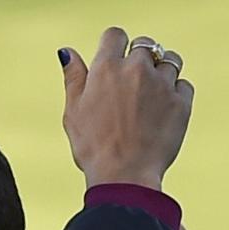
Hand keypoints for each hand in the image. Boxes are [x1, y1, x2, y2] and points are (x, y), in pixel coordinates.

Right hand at [60, 27, 193, 189]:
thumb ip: (73, 78)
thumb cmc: (93, 147)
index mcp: (105, 70)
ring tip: (148, 96)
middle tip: (129, 87)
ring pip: (169, 60)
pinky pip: (182, 85)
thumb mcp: (73, 112)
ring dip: (160, 71)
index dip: (113, 46)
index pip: (115, 35)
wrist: (124, 175)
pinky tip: (159, 111)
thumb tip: (66, 52)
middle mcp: (136, 69)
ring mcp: (162, 84)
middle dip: (138, 59)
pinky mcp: (181, 101)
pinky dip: (174, 93)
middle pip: (144, 45)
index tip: (112, 62)